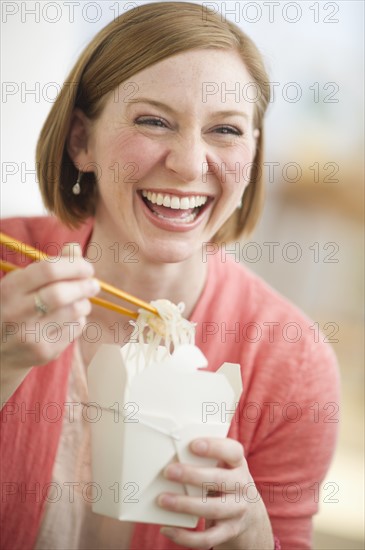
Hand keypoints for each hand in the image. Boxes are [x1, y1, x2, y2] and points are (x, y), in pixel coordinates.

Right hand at [1, 244, 98, 402]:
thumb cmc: (14, 308)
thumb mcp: (20, 284)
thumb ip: (47, 266)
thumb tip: (74, 249)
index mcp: (9, 290)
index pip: (49, 270)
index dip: (75, 265)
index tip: (86, 267)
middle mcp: (17, 313)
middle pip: (62, 293)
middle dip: (85, 285)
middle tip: (94, 284)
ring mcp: (31, 336)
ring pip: (74, 311)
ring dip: (84, 303)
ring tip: (82, 301)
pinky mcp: (45, 352)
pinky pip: (75, 328)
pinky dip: (79, 319)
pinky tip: (70, 318)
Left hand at [157, 437, 273, 548]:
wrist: (250, 516)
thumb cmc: (226, 483)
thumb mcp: (224, 467)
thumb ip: (206, 460)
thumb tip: (170, 455)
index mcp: (238, 464)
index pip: (232, 451)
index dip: (214, 447)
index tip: (193, 445)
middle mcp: (242, 486)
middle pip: (219, 480)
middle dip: (192, 475)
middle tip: (168, 472)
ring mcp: (237, 511)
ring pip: (212, 509)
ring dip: (185, 505)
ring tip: (163, 500)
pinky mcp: (229, 532)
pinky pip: (208, 538)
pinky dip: (185, 536)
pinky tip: (167, 529)